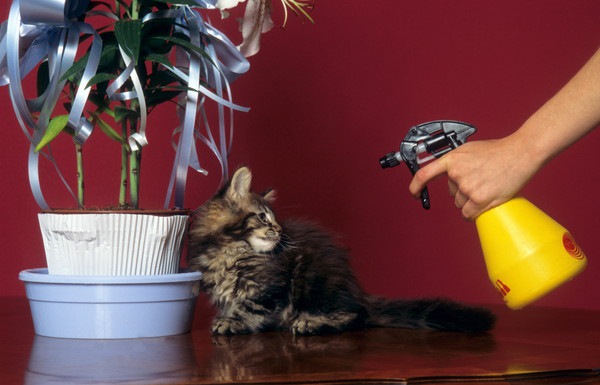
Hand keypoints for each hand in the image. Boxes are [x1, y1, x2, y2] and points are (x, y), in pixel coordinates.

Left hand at [408, 136, 537, 219]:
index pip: (424, 175)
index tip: (414, 193)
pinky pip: (468, 214)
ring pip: (461, 204)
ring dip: (470, 202)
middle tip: (479, 181)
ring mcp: (468, 188)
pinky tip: (481, 206)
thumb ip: (454, 162)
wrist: (520, 153)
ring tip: (486, 188)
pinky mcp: (480, 199)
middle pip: (452, 193)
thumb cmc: (497, 151)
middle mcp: (457, 174)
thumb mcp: (469, 150)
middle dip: (462, 191)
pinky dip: (472, 214)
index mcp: (452, 160)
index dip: (416, 186)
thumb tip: (444, 172)